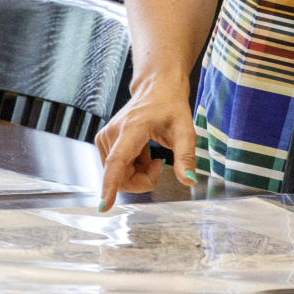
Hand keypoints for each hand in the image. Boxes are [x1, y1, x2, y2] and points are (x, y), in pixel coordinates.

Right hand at [94, 78, 197, 210]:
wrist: (157, 87)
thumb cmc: (171, 106)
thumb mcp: (185, 130)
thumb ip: (186, 157)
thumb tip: (189, 181)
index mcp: (131, 129)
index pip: (117, 162)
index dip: (110, 185)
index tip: (104, 206)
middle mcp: (112, 134)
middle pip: (121, 177)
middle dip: (143, 181)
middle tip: (160, 165)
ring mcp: (105, 137)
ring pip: (118, 176)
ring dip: (138, 173)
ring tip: (152, 155)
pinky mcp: (104, 141)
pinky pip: (117, 169)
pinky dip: (133, 168)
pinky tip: (143, 152)